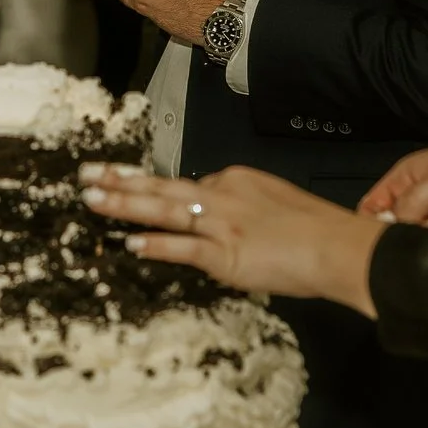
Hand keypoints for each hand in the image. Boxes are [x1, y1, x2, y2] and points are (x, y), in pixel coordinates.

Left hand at [81, 163, 382, 317]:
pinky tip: (131, 244)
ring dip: (124, 205)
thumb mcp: (279, 206)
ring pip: (163, 210)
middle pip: (163, 186)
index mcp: (237, 180)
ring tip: (92, 199)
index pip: (190, 185)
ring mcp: (221, 223)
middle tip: (87, 175)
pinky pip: (181, 248)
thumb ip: (247, 212)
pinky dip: (155, 245)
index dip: (158, 190)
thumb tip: (233, 227)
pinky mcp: (225, 253)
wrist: (339, 246)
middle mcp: (224, 194)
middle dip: (121, 181)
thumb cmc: (320, 232)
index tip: (126, 183)